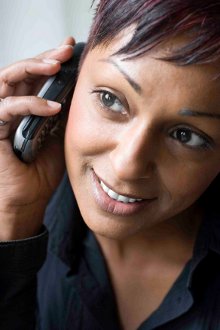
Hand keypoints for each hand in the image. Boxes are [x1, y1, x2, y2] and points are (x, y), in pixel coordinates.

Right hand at [0, 37, 74, 239]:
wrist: (28, 202)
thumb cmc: (41, 174)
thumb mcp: (59, 139)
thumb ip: (62, 117)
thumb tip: (77, 92)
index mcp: (26, 110)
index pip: (35, 78)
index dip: (50, 61)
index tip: (71, 50)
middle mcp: (9, 109)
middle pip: (21, 72)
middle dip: (43, 56)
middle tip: (66, 49)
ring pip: (7, 80)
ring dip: (32, 68)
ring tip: (56, 64)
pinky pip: (7, 109)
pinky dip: (30, 104)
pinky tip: (53, 106)